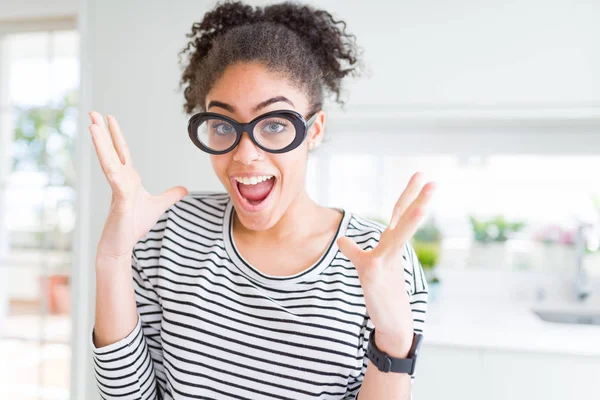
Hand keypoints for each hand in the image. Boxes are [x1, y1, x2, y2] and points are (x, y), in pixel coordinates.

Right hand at [89, 111, 187, 259]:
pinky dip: (113, 172)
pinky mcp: (119, 202)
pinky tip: (110, 163)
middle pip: (111, 151)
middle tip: (92, 112)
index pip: (122, 152)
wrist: (121, 245)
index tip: (109, 118)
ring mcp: (118, 189)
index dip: (116, 135)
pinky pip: (116, 184)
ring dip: (101, 145)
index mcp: (129, 178)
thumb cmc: (134, 225)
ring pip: (109, 162)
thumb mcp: (158, 205)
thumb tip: (184, 189)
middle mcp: (121, 180)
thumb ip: (170, 195)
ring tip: (92, 127)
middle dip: (103, 132)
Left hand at [337, 172, 434, 355]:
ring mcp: (385, 259)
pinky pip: (360, 258)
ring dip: (412, 219)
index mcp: (394, 243)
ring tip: (425, 206)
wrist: (393, 321)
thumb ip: (356, 251)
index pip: (402, 213)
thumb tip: (342, 240)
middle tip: (433, 181)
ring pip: (399, 235)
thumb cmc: (384, 291)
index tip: (421, 174)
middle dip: (419, 199)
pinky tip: (343, 242)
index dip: (411, 194)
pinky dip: (352, 249)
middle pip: (406, 218)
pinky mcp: (373, 272)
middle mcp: (393, 248)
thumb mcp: (368, 266)